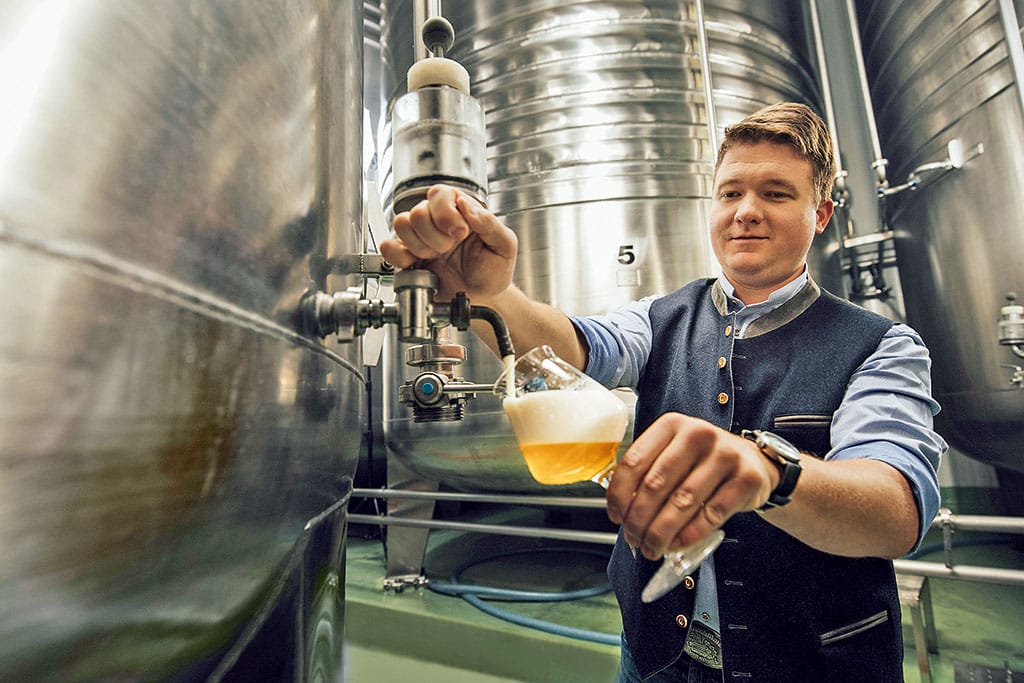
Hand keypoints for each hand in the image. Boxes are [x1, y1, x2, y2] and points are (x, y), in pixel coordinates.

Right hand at [380, 184, 517, 302]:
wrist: (482, 297)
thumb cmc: (493, 270)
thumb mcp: (504, 245)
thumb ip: (489, 223)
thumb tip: (466, 204)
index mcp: (460, 209)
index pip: (439, 194)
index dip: (446, 214)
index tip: (461, 233)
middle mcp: (437, 220)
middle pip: (418, 211)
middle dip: (436, 236)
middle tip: (450, 249)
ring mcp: (420, 237)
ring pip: (401, 224)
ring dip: (420, 246)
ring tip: (437, 257)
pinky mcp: (407, 256)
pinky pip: (388, 247)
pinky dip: (400, 257)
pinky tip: (419, 264)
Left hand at [605, 413, 779, 559]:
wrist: (753, 461)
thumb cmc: (704, 460)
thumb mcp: (674, 452)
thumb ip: (648, 471)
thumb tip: (622, 509)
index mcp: (672, 425)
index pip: (634, 462)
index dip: (620, 495)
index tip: (616, 516)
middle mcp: (698, 435)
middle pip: (655, 485)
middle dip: (638, 520)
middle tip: (633, 539)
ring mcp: (724, 455)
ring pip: (681, 503)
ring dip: (660, 532)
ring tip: (651, 547)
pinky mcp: (746, 479)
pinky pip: (710, 515)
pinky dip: (688, 535)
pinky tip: (676, 543)